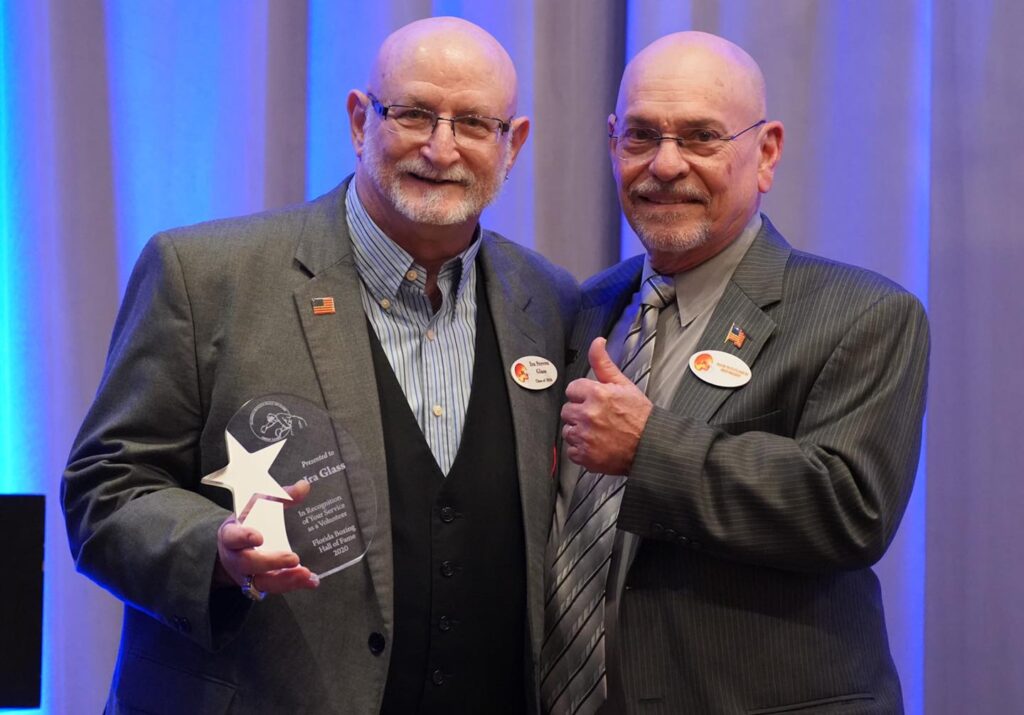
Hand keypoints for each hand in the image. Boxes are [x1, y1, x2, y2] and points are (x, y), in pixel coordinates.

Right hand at [214, 479, 319, 594]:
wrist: (235, 546)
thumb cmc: (250, 520)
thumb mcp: (260, 505)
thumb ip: (281, 496)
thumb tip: (304, 486)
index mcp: (231, 534)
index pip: (233, 537)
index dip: (244, 537)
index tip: (258, 537)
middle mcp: (237, 557)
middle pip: (249, 563)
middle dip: (270, 562)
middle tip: (293, 558)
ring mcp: (247, 574)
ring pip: (262, 582)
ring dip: (285, 579)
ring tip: (305, 574)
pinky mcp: (260, 584)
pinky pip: (275, 588)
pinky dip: (294, 585)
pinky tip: (311, 581)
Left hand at [561, 337, 653, 474]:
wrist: (651, 446)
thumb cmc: (640, 417)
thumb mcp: (624, 384)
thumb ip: (603, 363)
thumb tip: (597, 342)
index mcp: (596, 394)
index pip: (572, 389)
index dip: (583, 395)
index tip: (594, 401)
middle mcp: (588, 414)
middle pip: (567, 410)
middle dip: (580, 412)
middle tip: (598, 417)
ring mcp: (585, 436)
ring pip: (568, 430)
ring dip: (579, 431)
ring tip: (598, 432)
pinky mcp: (584, 455)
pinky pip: (571, 450)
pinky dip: (581, 450)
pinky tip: (596, 445)